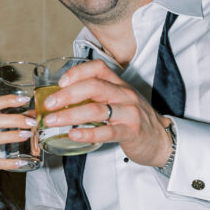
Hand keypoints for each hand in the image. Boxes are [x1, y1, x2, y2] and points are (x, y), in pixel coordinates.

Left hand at [41, 59, 171, 166]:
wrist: (161, 140)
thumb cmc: (135, 120)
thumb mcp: (119, 101)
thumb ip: (97, 97)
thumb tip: (62, 101)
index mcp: (120, 84)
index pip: (98, 68)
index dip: (76, 72)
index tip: (60, 83)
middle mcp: (124, 95)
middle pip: (93, 86)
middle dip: (67, 95)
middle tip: (49, 104)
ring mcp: (129, 113)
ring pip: (96, 109)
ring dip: (70, 115)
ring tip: (53, 120)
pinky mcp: (131, 132)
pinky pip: (107, 131)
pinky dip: (87, 133)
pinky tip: (73, 134)